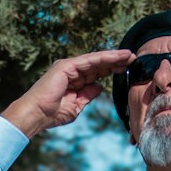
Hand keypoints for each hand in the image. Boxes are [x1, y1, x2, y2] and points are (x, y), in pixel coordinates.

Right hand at [0, 50, 136, 138]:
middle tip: (134, 59)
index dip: (111, 69)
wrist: (37, 114)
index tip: (126, 68)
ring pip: (96, 60)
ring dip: (114, 57)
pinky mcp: (67, 66)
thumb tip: (99, 86)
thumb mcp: (76, 106)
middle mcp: (72, 70)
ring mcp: (69, 66)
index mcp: (74, 80)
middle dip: (116, 61)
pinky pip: (90, 60)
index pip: (96, 72)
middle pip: (98, 64)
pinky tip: (117, 57)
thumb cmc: (52, 113)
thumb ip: (88, 95)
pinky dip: (104, 58)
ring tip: (130, 56)